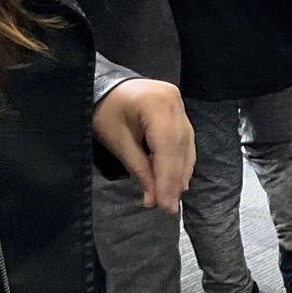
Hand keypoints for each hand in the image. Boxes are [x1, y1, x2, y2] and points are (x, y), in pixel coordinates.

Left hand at [92, 78, 193, 211]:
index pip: (166, 147)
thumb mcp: (117, 140)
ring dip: (180, 173)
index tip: (164, 205)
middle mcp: (174, 101)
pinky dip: (181, 161)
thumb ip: (138, 168)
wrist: (105, 86)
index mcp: (156, 103)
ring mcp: (179, 105)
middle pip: (179, 148)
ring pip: (186, 145)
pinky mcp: (180, 111)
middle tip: (169, 207)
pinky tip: (179, 179)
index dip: (166, 178)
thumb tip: (152, 198)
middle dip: (174, 180)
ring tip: (173, 197)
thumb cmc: (105, 111)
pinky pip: (185, 140)